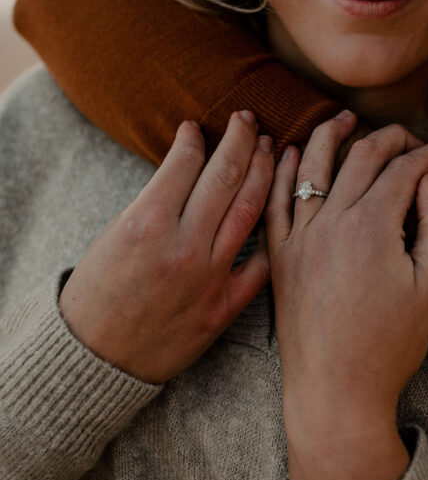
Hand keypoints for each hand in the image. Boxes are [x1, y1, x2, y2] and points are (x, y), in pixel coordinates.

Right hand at [59, 111, 273, 382]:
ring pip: (251, 209)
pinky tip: (279, 206)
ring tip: (268, 147)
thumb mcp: (116, 234)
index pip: (186, 161)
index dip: (195, 136)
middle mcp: (182, 247)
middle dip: (241, 139)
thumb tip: (192, 163)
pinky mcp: (225, 307)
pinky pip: (262, 262)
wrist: (95, 360)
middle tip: (248, 119)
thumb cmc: (98, 292)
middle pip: (227, 176)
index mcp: (146, 224)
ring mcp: (208, 278)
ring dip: (264, 171)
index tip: (198, 127)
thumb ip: (157, 200)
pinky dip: (272, 231)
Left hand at [266, 112, 427, 479]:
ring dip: (330, 134)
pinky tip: (292, 153)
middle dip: (390, 137)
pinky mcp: (280, 256)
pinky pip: (275, 200)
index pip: (404, 167)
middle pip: (360, 155)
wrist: (336, 393)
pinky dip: (283, 170)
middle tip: (409, 136)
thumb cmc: (391, 345)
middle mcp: (332, 220)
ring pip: (312, 165)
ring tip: (346, 118)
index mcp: (374, 225)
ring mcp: (300, 236)